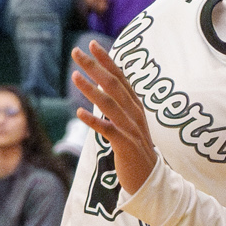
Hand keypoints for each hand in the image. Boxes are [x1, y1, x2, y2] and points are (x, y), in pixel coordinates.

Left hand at [71, 42, 157, 194]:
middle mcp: (134, 113)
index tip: (92, 45)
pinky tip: (79, 113)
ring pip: (110, 104)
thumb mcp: (130, 124)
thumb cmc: (136, 150)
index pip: (120, 77)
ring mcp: (131, 129)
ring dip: (91, 89)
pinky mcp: (126, 145)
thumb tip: (104, 90)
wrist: (150, 180)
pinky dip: (94, 121)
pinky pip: (108, 130)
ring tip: (74, 76)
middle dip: (94, 66)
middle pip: (113, 85)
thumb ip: (120, 106)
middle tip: (76, 52)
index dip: (107, 61)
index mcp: (135, 106)